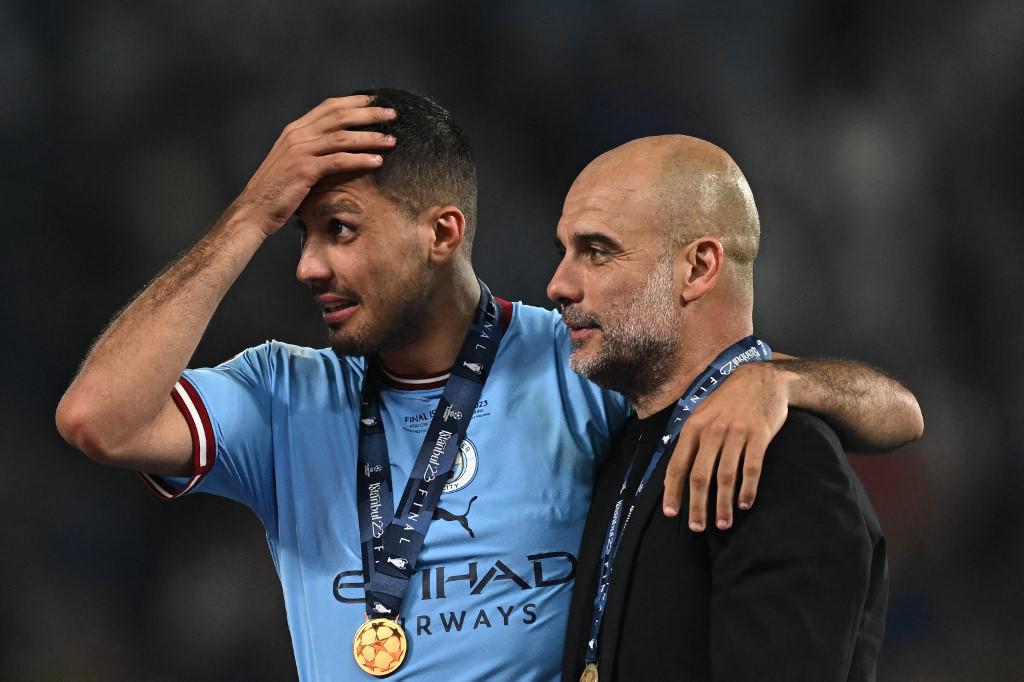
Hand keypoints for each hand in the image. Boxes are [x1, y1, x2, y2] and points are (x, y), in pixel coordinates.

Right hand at [233, 95, 397, 236]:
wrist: (254, 209)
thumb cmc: (278, 190)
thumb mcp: (294, 162)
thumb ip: (312, 149)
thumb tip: (339, 145)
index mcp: (295, 130)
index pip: (329, 107)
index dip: (354, 102)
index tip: (375, 102)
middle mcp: (298, 135)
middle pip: (340, 116)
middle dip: (369, 114)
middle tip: (392, 115)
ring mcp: (300, 151)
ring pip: (343, 137)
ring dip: (371, 138)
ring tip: (391, 141)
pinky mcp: (304, 170)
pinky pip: (338, 161)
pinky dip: (360, 160)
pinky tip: (377, 162)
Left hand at [662, 362, 793, 530]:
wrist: (761, 378)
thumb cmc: (728, 401)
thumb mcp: (702, 414)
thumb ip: (690, 440)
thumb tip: (674, 472)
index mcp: (693, 427)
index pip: (678, 465)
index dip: (673, 491)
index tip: (671, 514)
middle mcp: (712, 431)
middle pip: (700, 475)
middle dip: (697, 505)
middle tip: (697, 527)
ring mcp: (736, 433)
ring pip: (726, 475)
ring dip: (723, 503)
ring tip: (722, 524)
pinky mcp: (759, 435)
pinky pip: (752, 467)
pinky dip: (748, 488)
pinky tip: (745, 504)